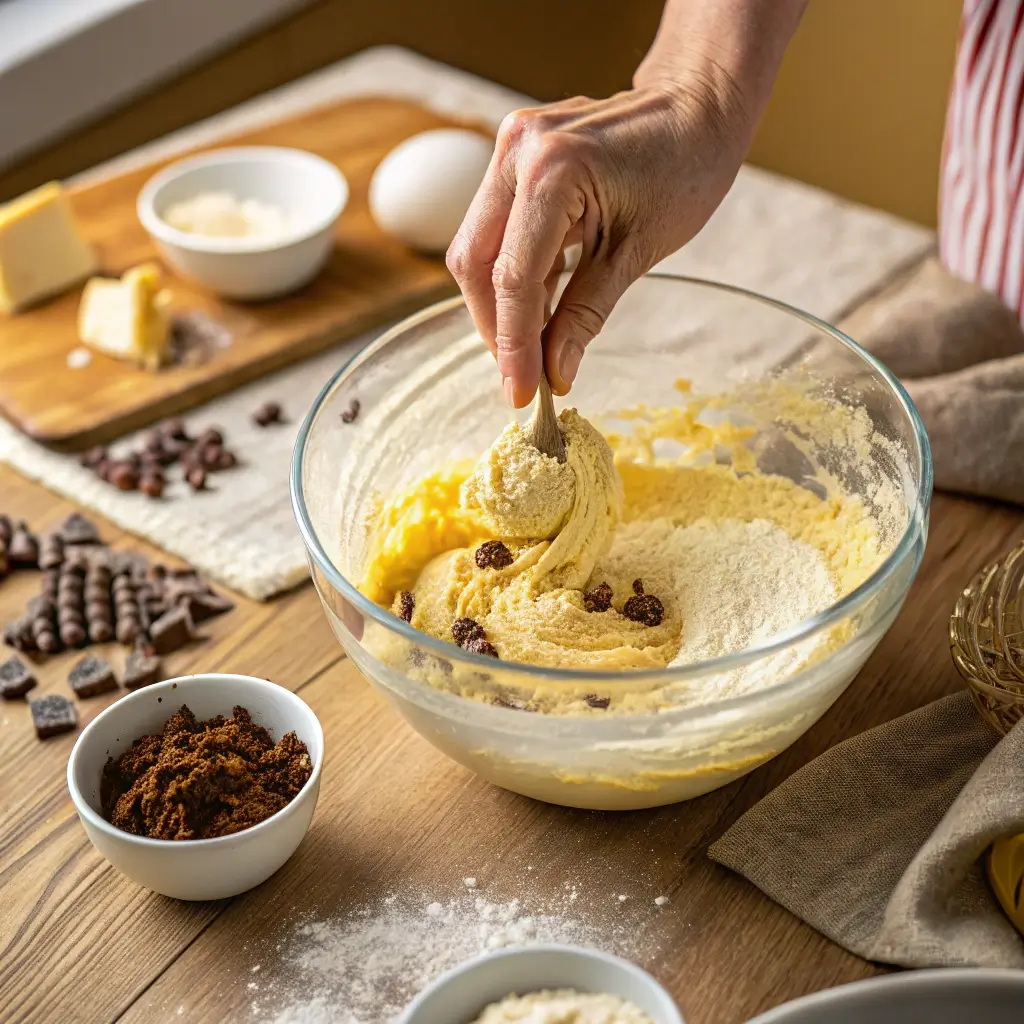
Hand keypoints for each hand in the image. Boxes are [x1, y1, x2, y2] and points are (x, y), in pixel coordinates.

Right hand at [446, 77, 750, 406]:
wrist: (697, 105)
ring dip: (502, 305)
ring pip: (478, 248)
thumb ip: (585, 314)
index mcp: (552, 169)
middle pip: (475, 262)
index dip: (513, 344)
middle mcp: (518, 151)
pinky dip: (515, 276)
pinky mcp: (513, 156)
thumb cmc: (685, 170)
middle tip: (524, 375)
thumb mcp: (636, 252)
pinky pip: (497, 229)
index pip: (513, 276)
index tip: (522, 393)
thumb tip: (555, 373)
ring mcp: (510, 148)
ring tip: (535, 348)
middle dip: (496, 327)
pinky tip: (541, 309)